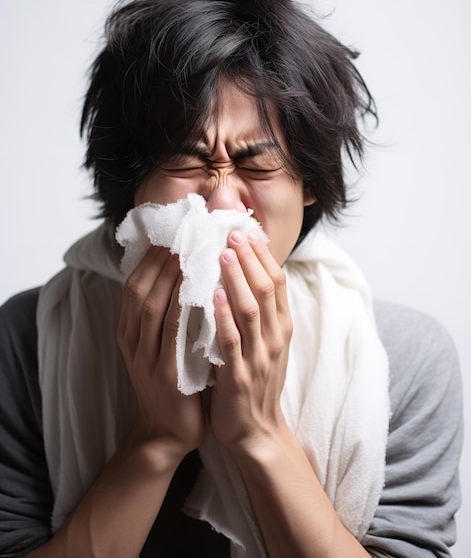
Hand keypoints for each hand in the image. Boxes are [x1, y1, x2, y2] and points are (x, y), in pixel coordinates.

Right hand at [117, 246, 204, 458]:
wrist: (166, 433)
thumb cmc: (171, 383)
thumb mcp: (157, 347)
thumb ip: (164, 316)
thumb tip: (182, 276)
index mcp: (129, 333)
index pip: (134, 286)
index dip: (150, 259)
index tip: (172, 236)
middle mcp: (132, 342)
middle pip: (140, 290)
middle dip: (160, 261)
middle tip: (183, 236)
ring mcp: (145, 359)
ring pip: (153, 307)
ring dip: (171, 277)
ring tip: (190, 253)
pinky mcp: (165, 375)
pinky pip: (173, 334)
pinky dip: (184, 309)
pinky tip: (201, 291)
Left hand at [210, 230, 291, 452]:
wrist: (256, 430)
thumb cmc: (257, 381)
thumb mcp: (266, 343)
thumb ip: (260, 312)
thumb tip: (246, 274)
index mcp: (281, 327)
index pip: (277, 282)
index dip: (263, 256)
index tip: (246, 232)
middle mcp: (274, 338)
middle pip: (267, 289)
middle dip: (250, 259)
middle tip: (232, 233)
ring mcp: (259, 357)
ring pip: (252, 310)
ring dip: (238, 280)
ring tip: (223, 254)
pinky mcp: (239, 376)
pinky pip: (233, 342)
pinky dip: (224, 317)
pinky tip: (213, 297)